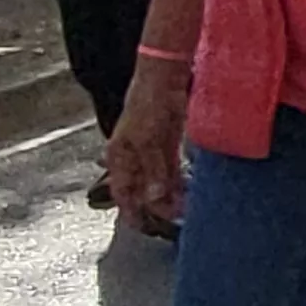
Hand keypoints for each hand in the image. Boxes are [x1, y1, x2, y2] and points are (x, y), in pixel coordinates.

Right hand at [107, 67, 189, 224]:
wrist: (164, 79)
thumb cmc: (148, 105)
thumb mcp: (148, 141)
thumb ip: (153, 169)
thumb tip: (154, 197)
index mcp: (119, 156)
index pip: (121, 191)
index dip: (130, 210)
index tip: (141, 227)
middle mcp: (132, 157)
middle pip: (141, 189)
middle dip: (154, 206)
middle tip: (172, 220)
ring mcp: (150, 152)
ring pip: (157, 181)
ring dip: (168, 196)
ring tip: (182, 210)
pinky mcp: (166, 145)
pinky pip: (169, 169)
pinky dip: (176, 181)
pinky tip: (185, 192)